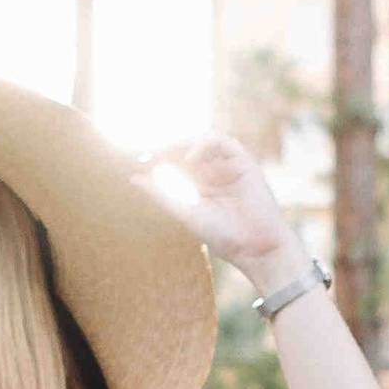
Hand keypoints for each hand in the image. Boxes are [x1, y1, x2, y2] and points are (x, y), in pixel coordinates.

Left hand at [137, 132, 303, 286]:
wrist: (255, 247)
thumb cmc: (223, 236)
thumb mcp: (185, 213)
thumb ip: (161, 195)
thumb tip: (133, 178)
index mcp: (199, 184)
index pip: (174, 162)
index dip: (156, 158)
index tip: (136, 161)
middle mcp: (213, 171)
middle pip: (186, 148)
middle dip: (165, 148)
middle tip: (146, 154)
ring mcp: (228, 165)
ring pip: (203, 141)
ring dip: (183, 144)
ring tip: (165, 154)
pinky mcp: (244, 161)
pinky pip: (223, 142)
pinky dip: (205, 144)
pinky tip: (191, 158)